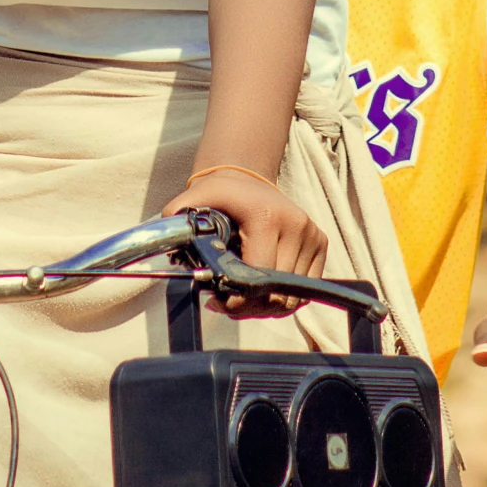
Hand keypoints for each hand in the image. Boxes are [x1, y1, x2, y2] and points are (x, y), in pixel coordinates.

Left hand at [164, 165, 326, 314]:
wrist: (250, 180)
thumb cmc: (221, 196)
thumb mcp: (196, 199)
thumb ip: (177, 219)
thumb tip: (165, 239)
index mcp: (267, 218)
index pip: (259, 276)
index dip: (237, 299)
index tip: (217, 302)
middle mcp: (296, 226)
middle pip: (277, 292)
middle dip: (249, 306)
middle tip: (225, 304)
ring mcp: (312, 235)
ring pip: (292, 297)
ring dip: (266, 306)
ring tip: (242, 298)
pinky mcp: (321, 245)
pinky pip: (304, 291)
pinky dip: (282, 299)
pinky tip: (261, 291)